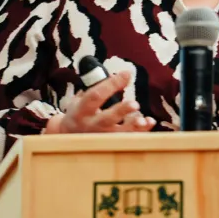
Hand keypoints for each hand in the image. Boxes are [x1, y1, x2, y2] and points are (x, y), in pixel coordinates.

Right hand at [42, 71, 156, 133]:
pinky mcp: (111, 144)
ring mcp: (102, 137)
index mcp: (81, 110)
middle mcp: (91, 124)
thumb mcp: (78, 99)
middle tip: (135, 104)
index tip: (127, 74)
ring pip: (119, 134)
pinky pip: (128, 139)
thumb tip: (118, 75)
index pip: (95, 96)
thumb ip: (94, 88)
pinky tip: (149, 122)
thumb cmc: (79, 112)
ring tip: (145, 120)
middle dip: (121, 111)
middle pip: (106, 119)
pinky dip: (140, 132)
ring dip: (133, 126)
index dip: (111, 84)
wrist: (68, 137)